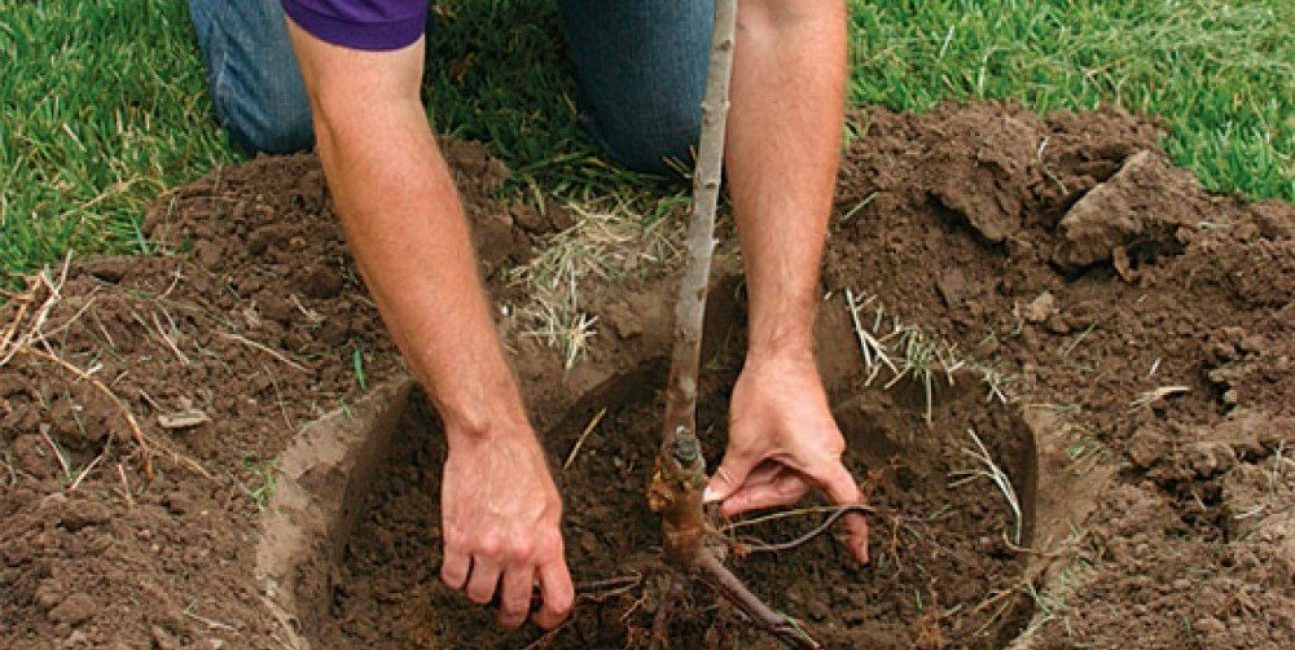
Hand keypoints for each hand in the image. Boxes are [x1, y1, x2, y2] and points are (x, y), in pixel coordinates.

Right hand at [439, 426, 573, 628]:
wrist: (490, 439)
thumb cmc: (520, 464)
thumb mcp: (550, 505)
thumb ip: (547, 541)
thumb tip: (543, 570)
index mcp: (546, 543)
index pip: (559, 599)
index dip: (551, 617)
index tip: (542, 618)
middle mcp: (517, 551)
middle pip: (514, 607)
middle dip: (511, 612)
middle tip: (506, 607)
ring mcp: (485, 548)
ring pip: (479, 596)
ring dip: (480, 590)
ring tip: (483, 574)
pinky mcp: (456, 539)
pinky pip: (452, 578)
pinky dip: (456, 576)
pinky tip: (462, 562)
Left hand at [704, 353, 869, 562]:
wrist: (779, 353)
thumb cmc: (772, 391)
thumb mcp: (744, 443)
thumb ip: (730, 476)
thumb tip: (715, 499)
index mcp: (822, 461)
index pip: (846, 505)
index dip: (853, 532)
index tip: (858, 556)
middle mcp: (826, 453)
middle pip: (792, 491)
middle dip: (757, 497)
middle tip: (724, 504)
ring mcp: (817, 441)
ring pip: (785, 475)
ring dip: (756, 480)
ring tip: (724, 481)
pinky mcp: (806, 431)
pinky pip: (786, 459)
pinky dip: (763, 464)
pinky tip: (739, 464)